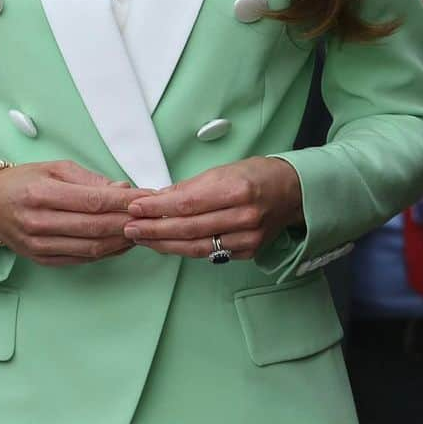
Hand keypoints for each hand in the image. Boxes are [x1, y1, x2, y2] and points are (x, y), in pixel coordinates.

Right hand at [0, 161, 154, 265]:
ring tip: (140, 229)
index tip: (146, 197)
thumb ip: (90, 180)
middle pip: (96, 227)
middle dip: (128, 222)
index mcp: (41, 194)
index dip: (124, 201)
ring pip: (92, 247)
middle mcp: (39, 222)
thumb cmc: (22, 182)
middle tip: (150, 215)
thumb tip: (123, 188)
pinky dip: (107, 252)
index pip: (93, 201)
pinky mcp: (43, 259)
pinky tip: (120, 242)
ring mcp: (40, 245)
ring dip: (121, 240)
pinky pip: (82, 258)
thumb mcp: (54, 168)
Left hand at [124, 158, 302, 260]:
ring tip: (142, 238)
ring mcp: (248, 238)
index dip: (157, 208)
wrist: (292, 192)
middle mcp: (244, 217)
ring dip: (164, 243)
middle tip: (130, 227)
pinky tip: (167, 244)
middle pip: (189, 228)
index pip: (187, 203)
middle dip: (154, 229)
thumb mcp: (223, 170)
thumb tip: (159, 198)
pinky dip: (185, 249)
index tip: (135, 207)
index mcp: (237, 191)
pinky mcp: (248, 252)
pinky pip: (210, 253)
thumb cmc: (257, 175)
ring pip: (196, 247)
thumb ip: (190, 187)